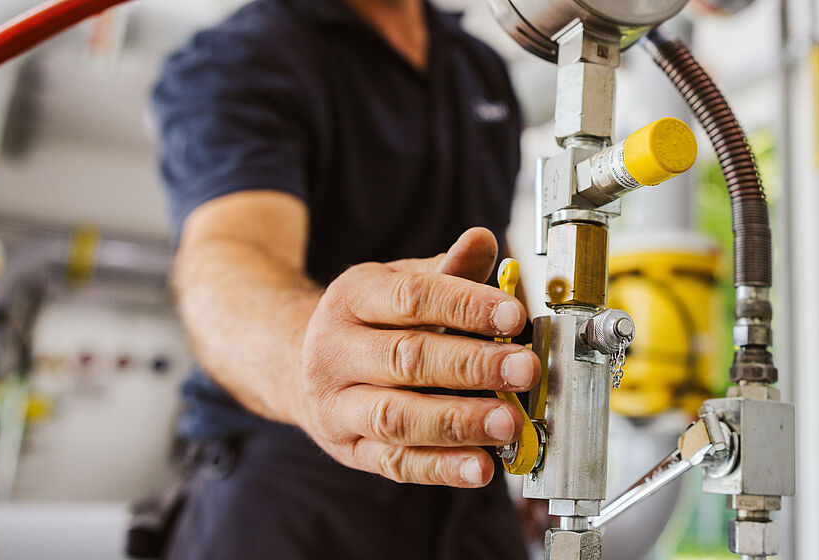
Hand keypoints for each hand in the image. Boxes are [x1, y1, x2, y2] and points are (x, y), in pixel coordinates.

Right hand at [294, 228, 538, 487]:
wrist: (294, 362)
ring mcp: (337, 405)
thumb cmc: (369, 321)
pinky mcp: (349, 450)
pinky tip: (482, 466)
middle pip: (406, 359)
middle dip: (472, 366)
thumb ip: (449, 270)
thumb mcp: (399, 282)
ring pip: (397, 417)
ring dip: (458, 423)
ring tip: (507, 422)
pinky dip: (441, 468)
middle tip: (524, 370)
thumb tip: (483, 242)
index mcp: (351, 298)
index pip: (412, 298)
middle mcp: (334, 351)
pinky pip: (396, 463)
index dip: (466, 306)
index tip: (514, 316)